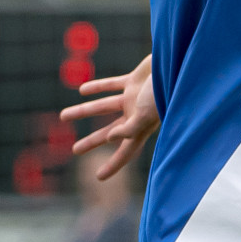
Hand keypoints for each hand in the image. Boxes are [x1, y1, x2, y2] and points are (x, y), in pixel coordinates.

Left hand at [61, 55, 157, 180]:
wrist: (177, 63)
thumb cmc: (165, 91)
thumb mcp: (147, 113)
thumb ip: (129, 128)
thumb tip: (109, 138)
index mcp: (142, 127)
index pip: (125, 151)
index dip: (113, 165)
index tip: (99, 177)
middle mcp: (137, 115)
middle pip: (109, 132)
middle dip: (92, 141)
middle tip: (75, 150)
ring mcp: (135, 97)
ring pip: (104, 106)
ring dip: (83, 111)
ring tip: (63, 116)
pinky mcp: (134, 80)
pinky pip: (112, 85)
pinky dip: (97, 87)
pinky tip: (82, 90)